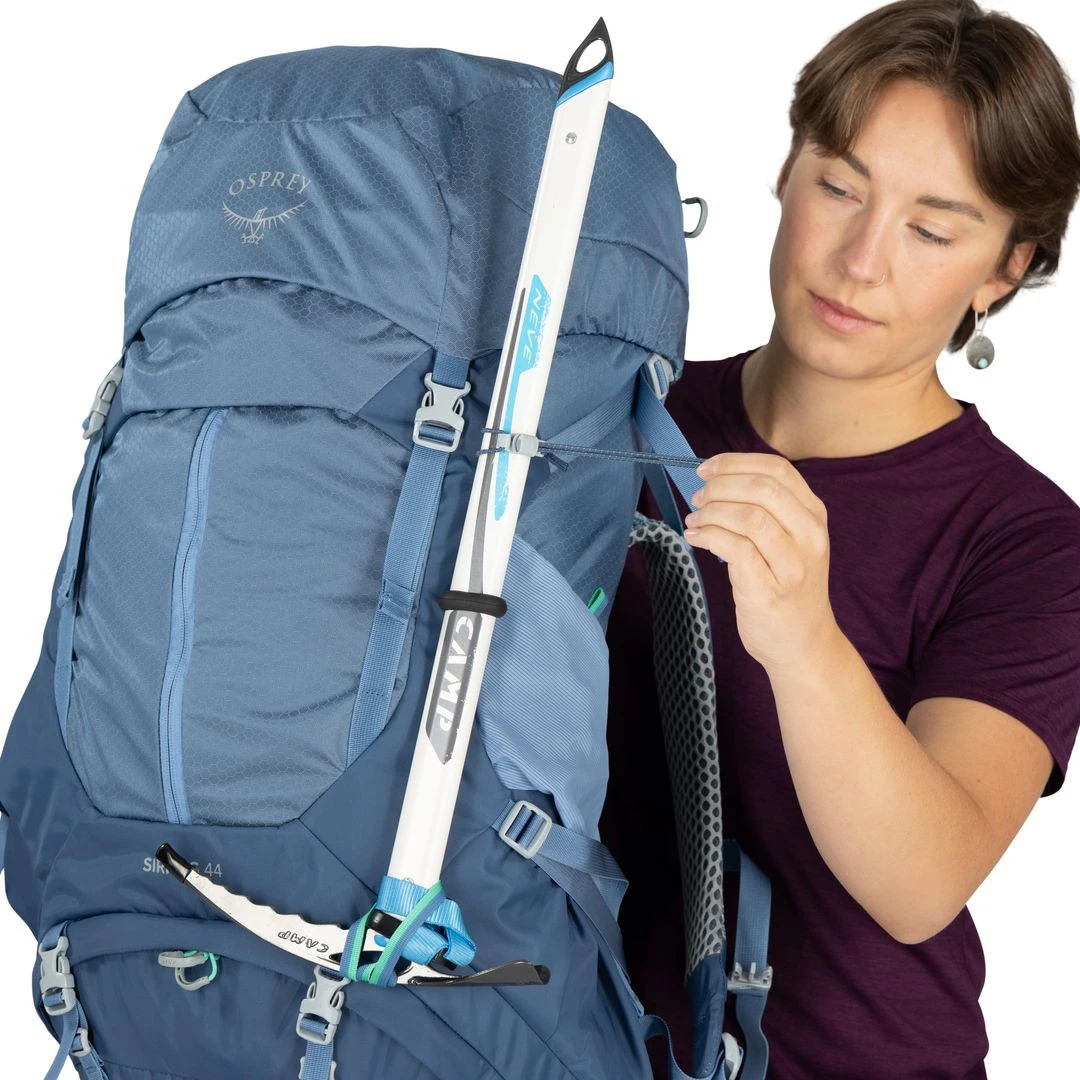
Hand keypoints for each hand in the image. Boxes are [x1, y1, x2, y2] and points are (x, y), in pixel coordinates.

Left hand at [683, 452, 839, 675]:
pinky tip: (695, 537)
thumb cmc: (787, 588)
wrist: (803, 645)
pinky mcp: (769, 591)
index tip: (707, 468)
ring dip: (712, 512)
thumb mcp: (790, 541)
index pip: (778, 470)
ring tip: (695, 519)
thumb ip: (766, 509)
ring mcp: (792, 566)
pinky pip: (735, 549)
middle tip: (698, 496)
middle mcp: (810, 537)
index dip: (736, 462)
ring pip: (750, 517)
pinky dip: (708, 536)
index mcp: (814, 516)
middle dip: (721, 486)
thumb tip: (716, 480)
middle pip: (763, 489)